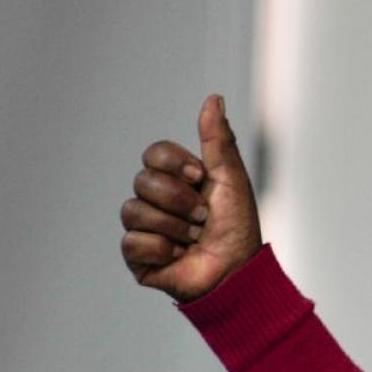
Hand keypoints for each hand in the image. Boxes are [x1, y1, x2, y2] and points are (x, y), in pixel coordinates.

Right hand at [120, 95, 261, 302]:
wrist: (238, 273)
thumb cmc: (238, 228)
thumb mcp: (230, 179)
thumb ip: (218, 140)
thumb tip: (213, 98)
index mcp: (175, 179)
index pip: (154, 154)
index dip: (176, 164)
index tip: (201, 178)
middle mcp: (155, 200)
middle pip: (143, 181)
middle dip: (180, 200)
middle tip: (203, 218)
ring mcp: (143, 228)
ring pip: (135, 210)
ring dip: (175, 227)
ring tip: (195, 240)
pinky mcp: (137, 257)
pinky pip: (134, 242)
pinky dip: (163, 250)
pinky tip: (179, 257)